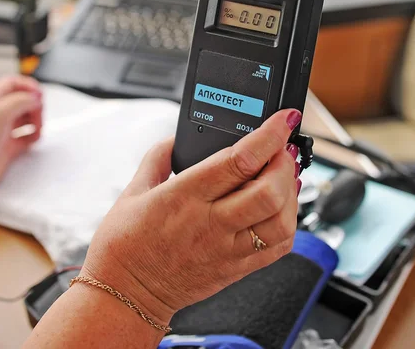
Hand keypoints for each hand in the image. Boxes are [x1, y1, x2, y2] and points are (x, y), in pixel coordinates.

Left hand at [0, 76, 42, 191]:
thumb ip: (20, 101)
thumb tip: (36, 99)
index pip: (12, 84)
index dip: (28, 86)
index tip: (39, 95)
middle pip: (22, 101)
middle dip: (35, 105)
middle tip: (38, 113)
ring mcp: (1, 131)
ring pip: (25, 119)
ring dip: (36, 121)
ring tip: (37, 128)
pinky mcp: (6, 148)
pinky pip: (25, 139)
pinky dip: (33, 138)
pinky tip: (32, 139)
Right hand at [81, 109, 301, 326]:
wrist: (123, 295)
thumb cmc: (124, 244)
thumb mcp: (133, 190)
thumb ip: (158, 157)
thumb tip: (177, 138)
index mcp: (184, 196)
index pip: (239, 160)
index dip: (269, 136)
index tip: (283, 119)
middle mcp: (210, 223)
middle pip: (269, 191)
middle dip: (285, 162)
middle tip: (283, 148)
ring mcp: (226, 250)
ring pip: (280, 222)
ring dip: (291, 193)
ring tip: (285, 176)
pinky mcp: (235, 269)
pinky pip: (278, 248)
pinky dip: (289, 222)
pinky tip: (282, 206)